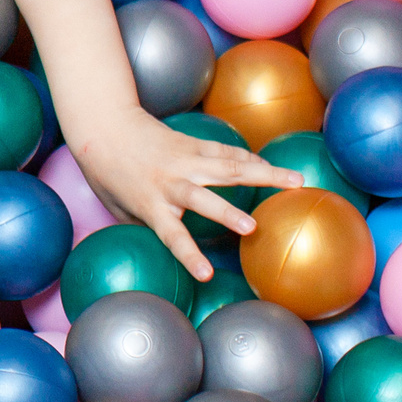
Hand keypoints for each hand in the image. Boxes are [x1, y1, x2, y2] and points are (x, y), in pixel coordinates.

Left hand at [67, 109, 305, 281]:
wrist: (104, 127)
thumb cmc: (108, 174)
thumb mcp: (119, 209)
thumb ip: (146, 226)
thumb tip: (170, 248)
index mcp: (151, 204)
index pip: (172, 236)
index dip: (190, 256)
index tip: (207, 275)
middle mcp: (171, 183)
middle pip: (205, 199)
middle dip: (228, 214)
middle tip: (253, 228)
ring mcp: (185, 160)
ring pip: (229, 167)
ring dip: (264, 174)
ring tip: (297, 181)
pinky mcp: (193, 144)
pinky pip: (226, 152)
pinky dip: (250, 159)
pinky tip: (271, 167)